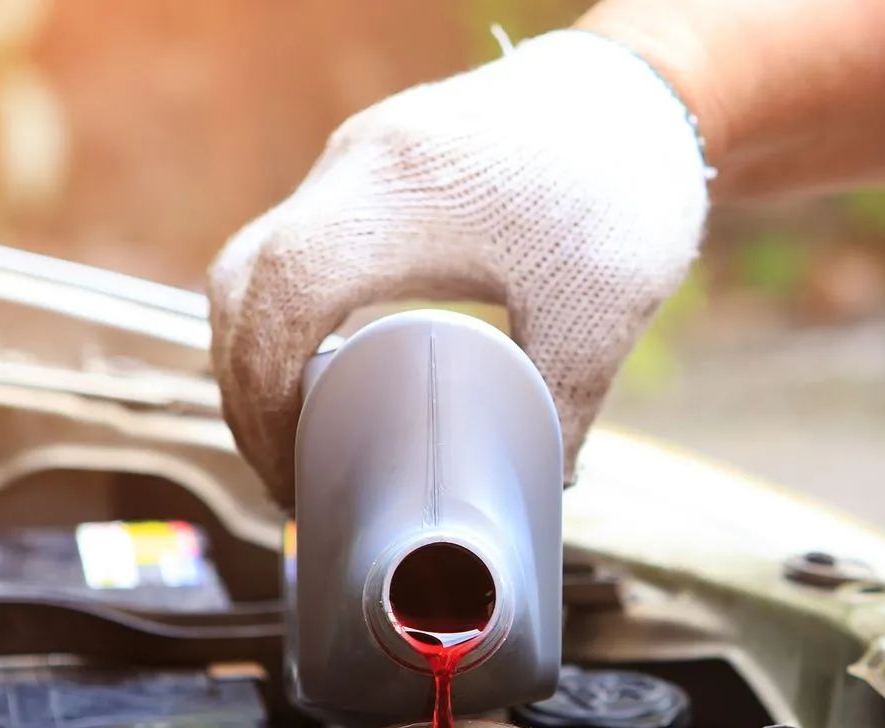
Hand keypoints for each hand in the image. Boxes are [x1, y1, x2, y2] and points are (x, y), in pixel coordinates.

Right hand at [207, 31, 707, 504]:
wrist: (642, 85)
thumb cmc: (622, 184)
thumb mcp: (603, 309)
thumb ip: (565, 402)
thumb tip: (542, 485)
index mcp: (398, 198)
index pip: (282, 297)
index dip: (265, 395)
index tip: (292, 472)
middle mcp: (357, 168)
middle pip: (243, 282)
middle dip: (244, 387)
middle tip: (288, 476)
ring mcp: (358, 161)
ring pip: (259, 260)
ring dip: (259, 351)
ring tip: (301, 442)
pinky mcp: (375, 168)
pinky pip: (297, 244)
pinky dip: (291, 314)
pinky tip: (330, 374)